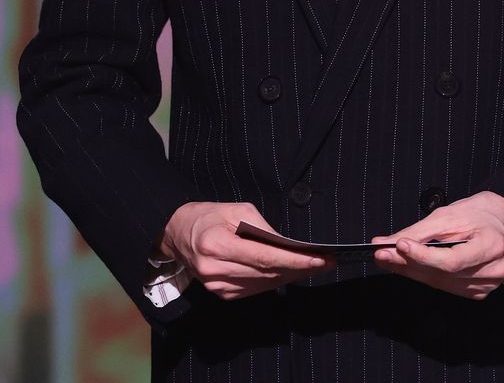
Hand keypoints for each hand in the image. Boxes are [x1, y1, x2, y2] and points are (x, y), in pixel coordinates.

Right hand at [159, 201, 332, 299]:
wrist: (177, 233)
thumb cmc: (209, 216)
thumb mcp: (237, 210)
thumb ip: (263, 228)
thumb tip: (288, 245)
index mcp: (217, 245)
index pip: (264, 257)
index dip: (295, 260)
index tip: (320, 259)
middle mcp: (214, 270)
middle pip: (266, 273)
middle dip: (300, 268)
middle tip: (326, 262)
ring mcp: (216, 285)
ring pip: (263, 284)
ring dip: (291, 276)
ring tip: (314, 266)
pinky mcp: (220, 293)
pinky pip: (254, 289)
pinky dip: (274, 280)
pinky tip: (290, 272)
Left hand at [372, 190, 503, 298]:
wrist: (500, 220)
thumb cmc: (478, 213)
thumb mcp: (449, 214)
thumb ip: (419, 231)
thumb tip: (387, 243)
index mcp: (492, 246)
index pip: (452, 260)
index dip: (423, 256)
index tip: (399, 246)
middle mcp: (493, 270)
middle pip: (442, 274)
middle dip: (407, 264)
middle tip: (381, 254)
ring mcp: (486, 284)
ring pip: (439, 283)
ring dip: (411, 272)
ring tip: (389, 260)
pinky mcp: (478, 291)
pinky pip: (444, 287)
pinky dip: (425, 277)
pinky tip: (409, 268)